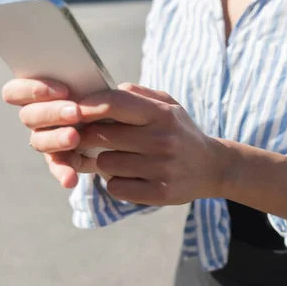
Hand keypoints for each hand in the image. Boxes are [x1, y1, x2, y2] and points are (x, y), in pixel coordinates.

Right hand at [1, 78, 98, 187]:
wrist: (127, 127)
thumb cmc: (109, 99)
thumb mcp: (103, 89)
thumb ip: (92, 84)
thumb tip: (96, 84)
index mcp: (42, 93)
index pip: (17, 91)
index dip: (34, 89)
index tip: (64, 89)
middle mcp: (39, 116)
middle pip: (29, 116)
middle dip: (52, 112)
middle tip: (76, 112)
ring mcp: (47, 139)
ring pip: (39, 141)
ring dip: (56, 139)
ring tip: (75, 138)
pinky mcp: (61, 160)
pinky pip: (57, 166)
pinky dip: (63, 172)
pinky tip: (71, 179)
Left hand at [77, 83, 223, 204]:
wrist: (213, 167)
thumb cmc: (181, 132)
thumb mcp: (168, 105)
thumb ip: (137, 94)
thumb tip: (105, 91)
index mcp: (162, 114)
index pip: (114, 103)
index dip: (86, 105)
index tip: (73, 110)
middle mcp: (162, 140)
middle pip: (100, 135)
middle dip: (86, 136)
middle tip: (86, 137)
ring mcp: (161, 169)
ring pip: (104, 163)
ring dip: (103, 161)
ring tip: (118, 158)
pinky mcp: (159, 194)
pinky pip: (115, 187)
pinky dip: (115, 182)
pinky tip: (129, 176)